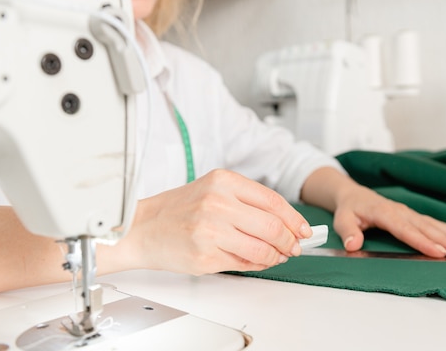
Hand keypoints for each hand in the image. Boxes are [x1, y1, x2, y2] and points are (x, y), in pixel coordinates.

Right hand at [124, 169, 312, 274]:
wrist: (142, 227)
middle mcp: (218, 203)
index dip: (294, 219)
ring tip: (277, 256)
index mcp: (223, 181)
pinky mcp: (205, 256)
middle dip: (290, 241)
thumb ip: (248, 203)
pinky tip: (257, 261)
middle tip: (294, 247)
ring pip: (262, 249)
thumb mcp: (213, 191)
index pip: (273, 201)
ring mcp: (211, 231)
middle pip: (272, 226)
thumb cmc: (178, 210)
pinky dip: (257, 265)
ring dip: (276, 256)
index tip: (303, 230)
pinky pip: (244, 264)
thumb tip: (286, 224)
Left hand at [301, 167, 445, 257]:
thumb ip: (348, 231)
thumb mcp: (342, 219)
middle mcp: (400, 211)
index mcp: (384, 212)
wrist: (353, 195)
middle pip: (425, 227)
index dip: (422, 241)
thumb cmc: (349, 209)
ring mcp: (409, 212)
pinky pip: (434, 222)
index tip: (438, 251)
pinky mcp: (413, 215)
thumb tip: (353, 244)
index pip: (405, 229)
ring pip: (433, 224)